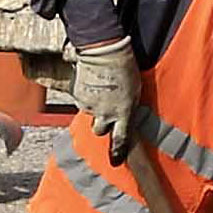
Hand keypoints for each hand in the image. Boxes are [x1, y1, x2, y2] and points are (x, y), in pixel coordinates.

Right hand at [71, 38, 143, 156]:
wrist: (104, 51)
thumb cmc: (125, 67)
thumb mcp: (134, 91)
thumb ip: (129, 107)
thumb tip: (125, 116)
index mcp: (124, 113)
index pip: (121, 139)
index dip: (118, 152)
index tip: (115, 161)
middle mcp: (105, 113)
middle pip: (99, 130)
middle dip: (101, 124)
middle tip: (105, 111)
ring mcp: (90, 105)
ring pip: (90, 113)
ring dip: (94, 105)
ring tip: (100, 89)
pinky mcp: (78, 95)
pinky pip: (81, 99)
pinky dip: (85, 94)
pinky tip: (91, 81)